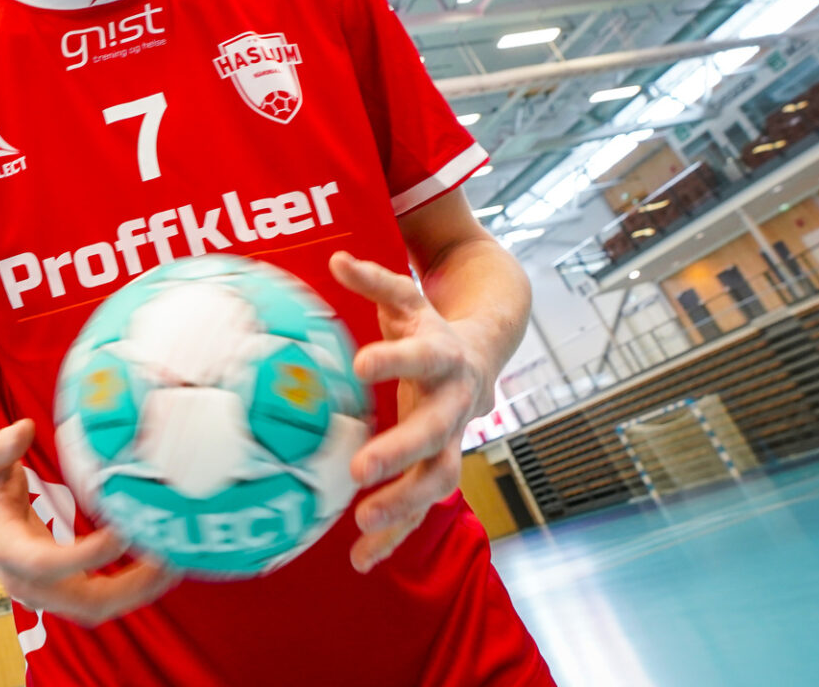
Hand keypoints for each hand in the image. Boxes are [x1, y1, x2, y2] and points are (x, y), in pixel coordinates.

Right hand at [0, 418, 178, 625]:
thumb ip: (1, 446)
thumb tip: (26, 428)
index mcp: (7, 551)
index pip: (46, 564)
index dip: (85, 555)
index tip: (122, 533)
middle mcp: (27, 582)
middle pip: (83, 602)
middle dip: (129, 587)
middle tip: (166, 558)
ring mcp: (48, 594)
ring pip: (98, 607)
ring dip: (139, 591)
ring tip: (174, 561)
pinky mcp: (65, 592)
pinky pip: (102, 598)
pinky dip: (133, 587)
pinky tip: (159, 562)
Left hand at [330, 251, 490, 573]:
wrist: (482, 355)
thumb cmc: (429, 326)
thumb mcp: (406, 299)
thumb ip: (375, 280)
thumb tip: (336, 259)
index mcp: (444, 357)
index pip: (421, 356)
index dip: (395, 359)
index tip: (360, 363)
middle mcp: (455, 404)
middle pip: (434, 432)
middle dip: (401, 452)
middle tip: (361, 469)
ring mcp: (451, 441)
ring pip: (437, 479)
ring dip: (403, 504)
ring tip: (363, 525)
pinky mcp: (438, 468)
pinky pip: (421, 506)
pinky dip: (396, 534)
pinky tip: (362, 559)